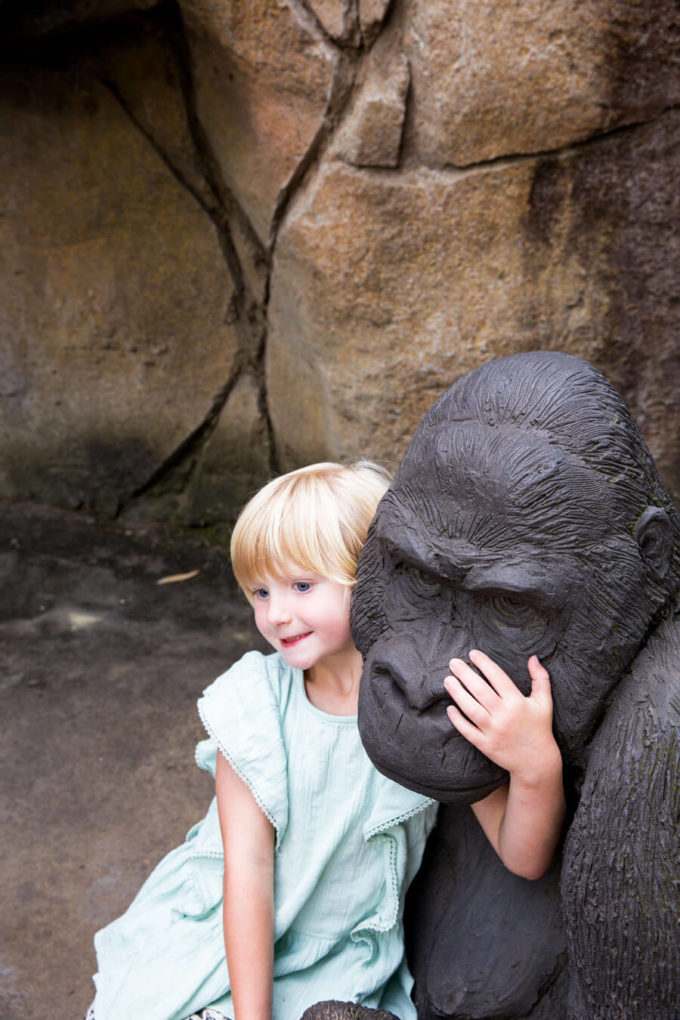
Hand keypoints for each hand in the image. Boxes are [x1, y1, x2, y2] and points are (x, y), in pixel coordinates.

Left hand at [444, 650, 557, 783]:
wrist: (536, 761)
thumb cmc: (539, 728)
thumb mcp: (544, 702)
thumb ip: (540, 679)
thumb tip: (533, 658)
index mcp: (517, 702)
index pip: (497, 677)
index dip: (484, 663)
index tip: (473, 653)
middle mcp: (504, 715)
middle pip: (480, 691)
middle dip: (465, 674)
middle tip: (453, 663)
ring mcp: (493, 731)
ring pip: (471, 709)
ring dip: (457, 693)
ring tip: (447, 680)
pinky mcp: (485, 745)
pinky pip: (468, 731)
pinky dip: (457, 720)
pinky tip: (450, 708)